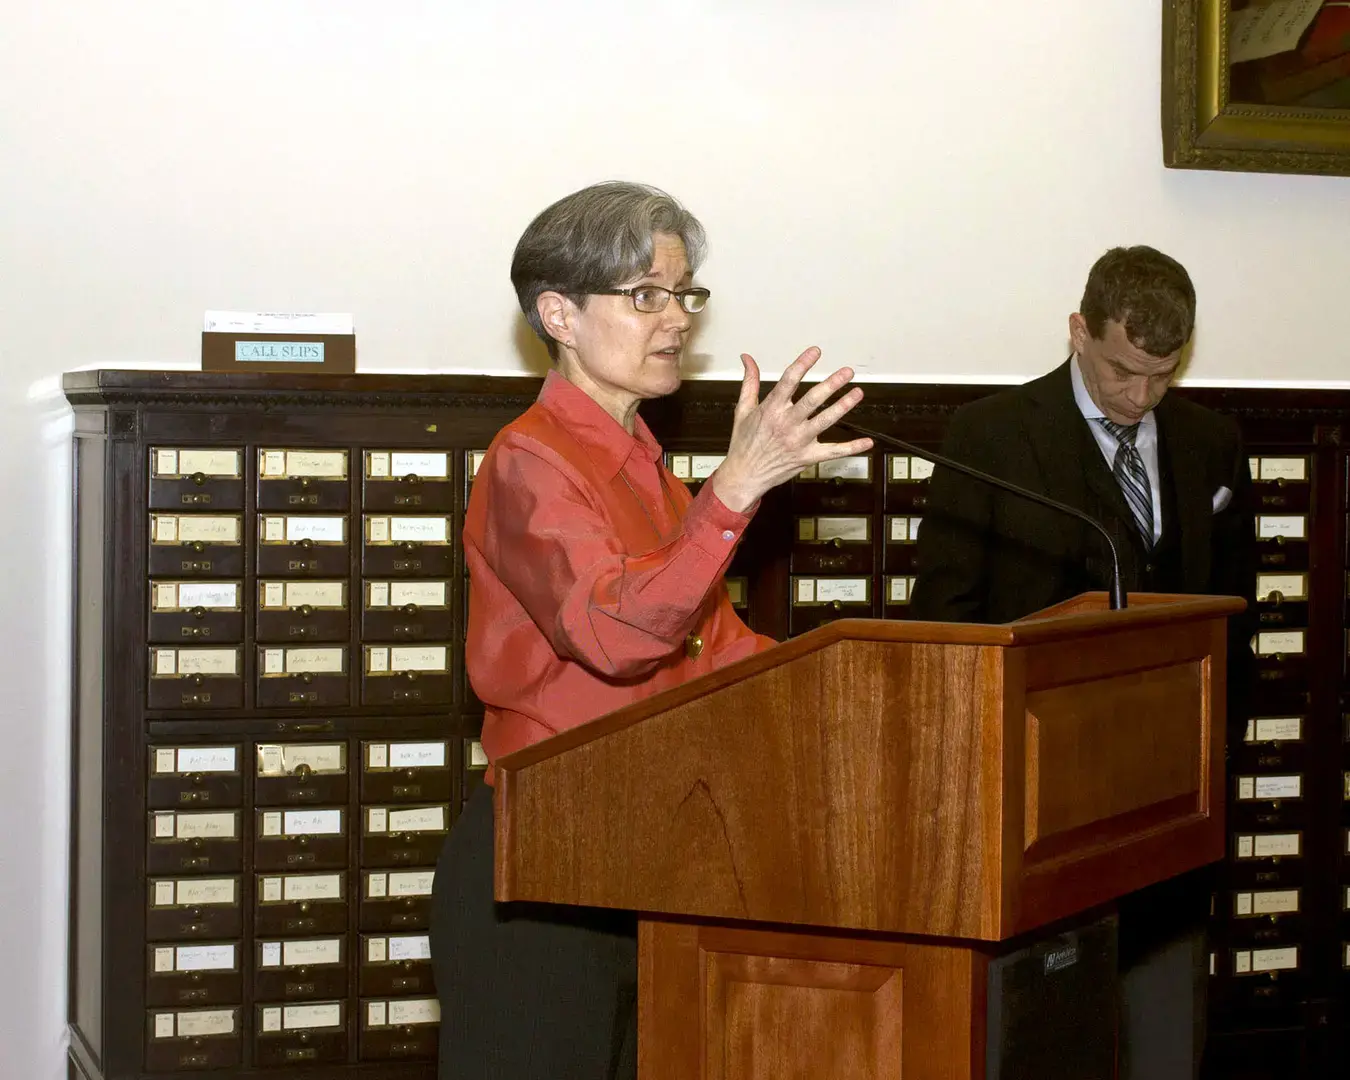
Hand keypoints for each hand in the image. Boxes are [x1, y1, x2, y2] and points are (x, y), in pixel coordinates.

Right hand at [710, 347, 872, 512]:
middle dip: (831, 384)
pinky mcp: (807, 458)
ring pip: (825, 421)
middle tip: (847, 372)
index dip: (803, 364)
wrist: (744, 475)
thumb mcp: (743, 410)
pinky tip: (866, 442)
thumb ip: (750, 382)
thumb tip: (747, 358)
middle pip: (812, 400)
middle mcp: (786, 424)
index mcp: (771, 409)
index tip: (815, 352)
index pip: (789, 381)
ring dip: (843, 406)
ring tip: (857, 393)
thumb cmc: (743, 443)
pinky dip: (851, 448)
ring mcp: (798, 441)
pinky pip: (833, 452)